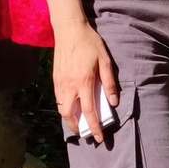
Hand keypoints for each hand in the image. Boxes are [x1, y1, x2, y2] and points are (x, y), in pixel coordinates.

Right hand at [53, 25, 120, 144]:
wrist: (68, 29)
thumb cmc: (89, 43)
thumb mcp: (105, 60)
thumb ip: (109, 82)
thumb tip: (113, 102)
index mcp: (84, 82)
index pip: (89, 111)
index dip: (95, 127)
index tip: (100, 138)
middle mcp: (69, 85)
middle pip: (70, 115)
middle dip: (78, 128)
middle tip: (87, 134)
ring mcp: (59, 83)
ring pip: (61, 109)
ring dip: (69, 120)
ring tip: (79, 124)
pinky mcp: (55, 78)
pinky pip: (58, 99)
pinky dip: (64, 108)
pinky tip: (71, 108)